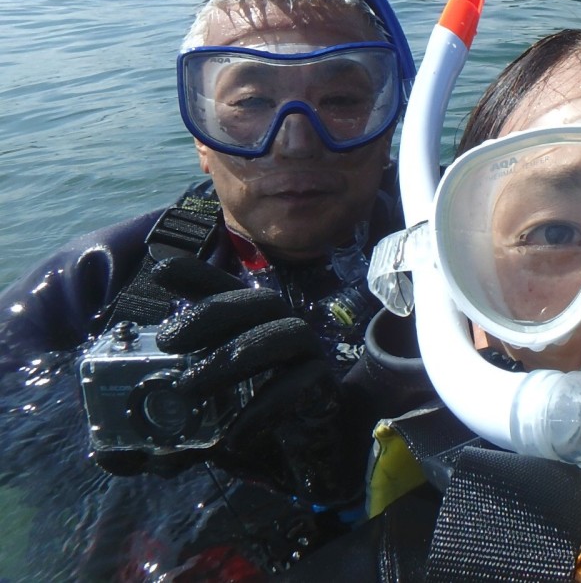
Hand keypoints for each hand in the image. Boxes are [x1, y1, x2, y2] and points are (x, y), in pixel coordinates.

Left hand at [97, 256, 360, 504]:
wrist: (309, 452)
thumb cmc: (251, 422)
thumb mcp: (200, 426)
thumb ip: (161, 436)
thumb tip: (108, 456)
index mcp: (249, 327)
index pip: (225, 290)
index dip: (196, 275)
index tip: (160, 272)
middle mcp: (280, 330)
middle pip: (256, 301)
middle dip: (213, 313)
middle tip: (169, 342)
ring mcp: (307, 355)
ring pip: (284, 333)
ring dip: (236, 355)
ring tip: (190, 388)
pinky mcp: (324, 386)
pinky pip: (300, 384)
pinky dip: (266, 405)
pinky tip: (235, 435)